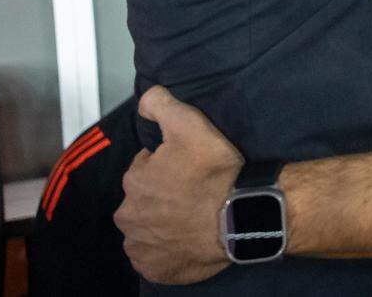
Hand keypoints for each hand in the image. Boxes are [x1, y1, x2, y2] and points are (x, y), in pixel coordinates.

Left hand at [114, 86, 242, 283]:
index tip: (190, 165)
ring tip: (195, 213)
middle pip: (144, 198)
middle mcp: (129, 217)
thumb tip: (145, 100)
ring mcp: (142, 248)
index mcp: (134, 181)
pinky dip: (168, 249)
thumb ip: (160, 104)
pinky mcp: (156, 270)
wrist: (242, 217)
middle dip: (163, 192)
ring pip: (148, 228)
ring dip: (163, 221)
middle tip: (194, 189)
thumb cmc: (215, 171)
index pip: (146, 166)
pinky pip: (156, 257)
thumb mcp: (190, 123)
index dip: (169, 163)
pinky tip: (189, 237)